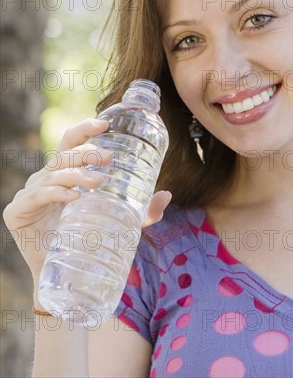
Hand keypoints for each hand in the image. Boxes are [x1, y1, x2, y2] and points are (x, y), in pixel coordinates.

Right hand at [2, 118, 171, 284]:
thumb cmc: (90, 239)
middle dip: (87, 152)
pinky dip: (56, 193)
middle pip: (64, 154)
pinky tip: (74, 197)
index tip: (106, 124)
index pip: (72, 142)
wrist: (67, 275)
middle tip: (109, 158)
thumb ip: (144, 211)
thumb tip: (167, 194)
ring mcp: (31, 193)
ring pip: (54, 173)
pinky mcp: (17, 212)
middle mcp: (47, 178)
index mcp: (66, 172)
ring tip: (99, 182)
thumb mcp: (122, 222)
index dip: (85, 129)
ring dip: (77, 174)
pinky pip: (38, 195)